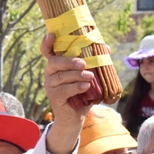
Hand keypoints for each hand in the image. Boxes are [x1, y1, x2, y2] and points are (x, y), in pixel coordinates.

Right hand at [40, 34, 94, 153]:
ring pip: (61, 76)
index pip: (47, 51)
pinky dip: (76, 87)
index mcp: (57, 65)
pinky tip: (86, 87)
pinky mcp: (54, 98)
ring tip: (90, 77)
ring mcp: (50, 86)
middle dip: (69, 61)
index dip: (47, 43)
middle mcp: (50, 73)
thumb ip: (95, 62)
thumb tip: (107, 48)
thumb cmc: (82, 94)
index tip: (51, 35)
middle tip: (84, 63)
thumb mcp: (89, 77)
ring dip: (77, 75)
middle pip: (54, 62)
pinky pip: (64, 90)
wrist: (76, 118)